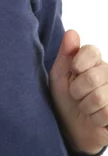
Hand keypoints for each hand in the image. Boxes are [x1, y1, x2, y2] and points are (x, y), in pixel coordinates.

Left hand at [49, 29, 107, 154]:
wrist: (72, 129)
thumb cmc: (65, 99)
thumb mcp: (59, 75)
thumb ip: (66, 54)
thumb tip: (72, 32)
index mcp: (94, 61)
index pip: (92, 51)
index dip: (78, 64)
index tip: (73, 72)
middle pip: (92, 77)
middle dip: (77, 91)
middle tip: (77, 95)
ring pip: (99, 96)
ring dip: (86, 106)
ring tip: (86, 107)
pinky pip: (107, 112)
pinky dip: (96, 118)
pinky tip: (96, 118)